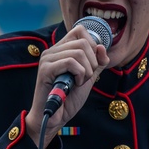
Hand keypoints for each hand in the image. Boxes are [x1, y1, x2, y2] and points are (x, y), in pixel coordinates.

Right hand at [24, 24, 108, 146]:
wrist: (55, 117)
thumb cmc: (69, 98)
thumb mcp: (88, 77)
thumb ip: (97, 62)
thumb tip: (102, 47)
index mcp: (61, 49)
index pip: (80, 31)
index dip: (93, 45)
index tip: (92, 64)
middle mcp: (52, 50)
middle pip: (83, 42)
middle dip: (92, 62)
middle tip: (86, 77)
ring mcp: (48, 58)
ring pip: (78, 52)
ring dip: (86, 70)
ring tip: (79, 82)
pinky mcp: (45, 69)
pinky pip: (70, 62)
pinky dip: (79, 74)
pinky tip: (75, 84)